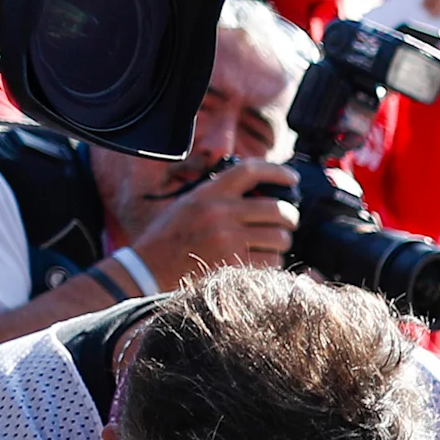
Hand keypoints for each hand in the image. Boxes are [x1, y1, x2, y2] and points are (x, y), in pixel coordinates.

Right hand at [128, 159, 294, 284]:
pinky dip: (272, 262)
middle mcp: (220, 213)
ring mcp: (228, 240)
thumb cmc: (169, 236)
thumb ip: (220, 195)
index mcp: (208, 193)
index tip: (292, 179)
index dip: (278, 172)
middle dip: (289, 218)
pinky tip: (260, 261)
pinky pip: (272, 262)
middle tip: (286, 223)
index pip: (251, 171)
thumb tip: (260, 191)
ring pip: (280, 238)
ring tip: (270, 245)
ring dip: (281, 243)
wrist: (147, 268)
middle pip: (277, 209)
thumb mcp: (189, 203)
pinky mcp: (234, 265)